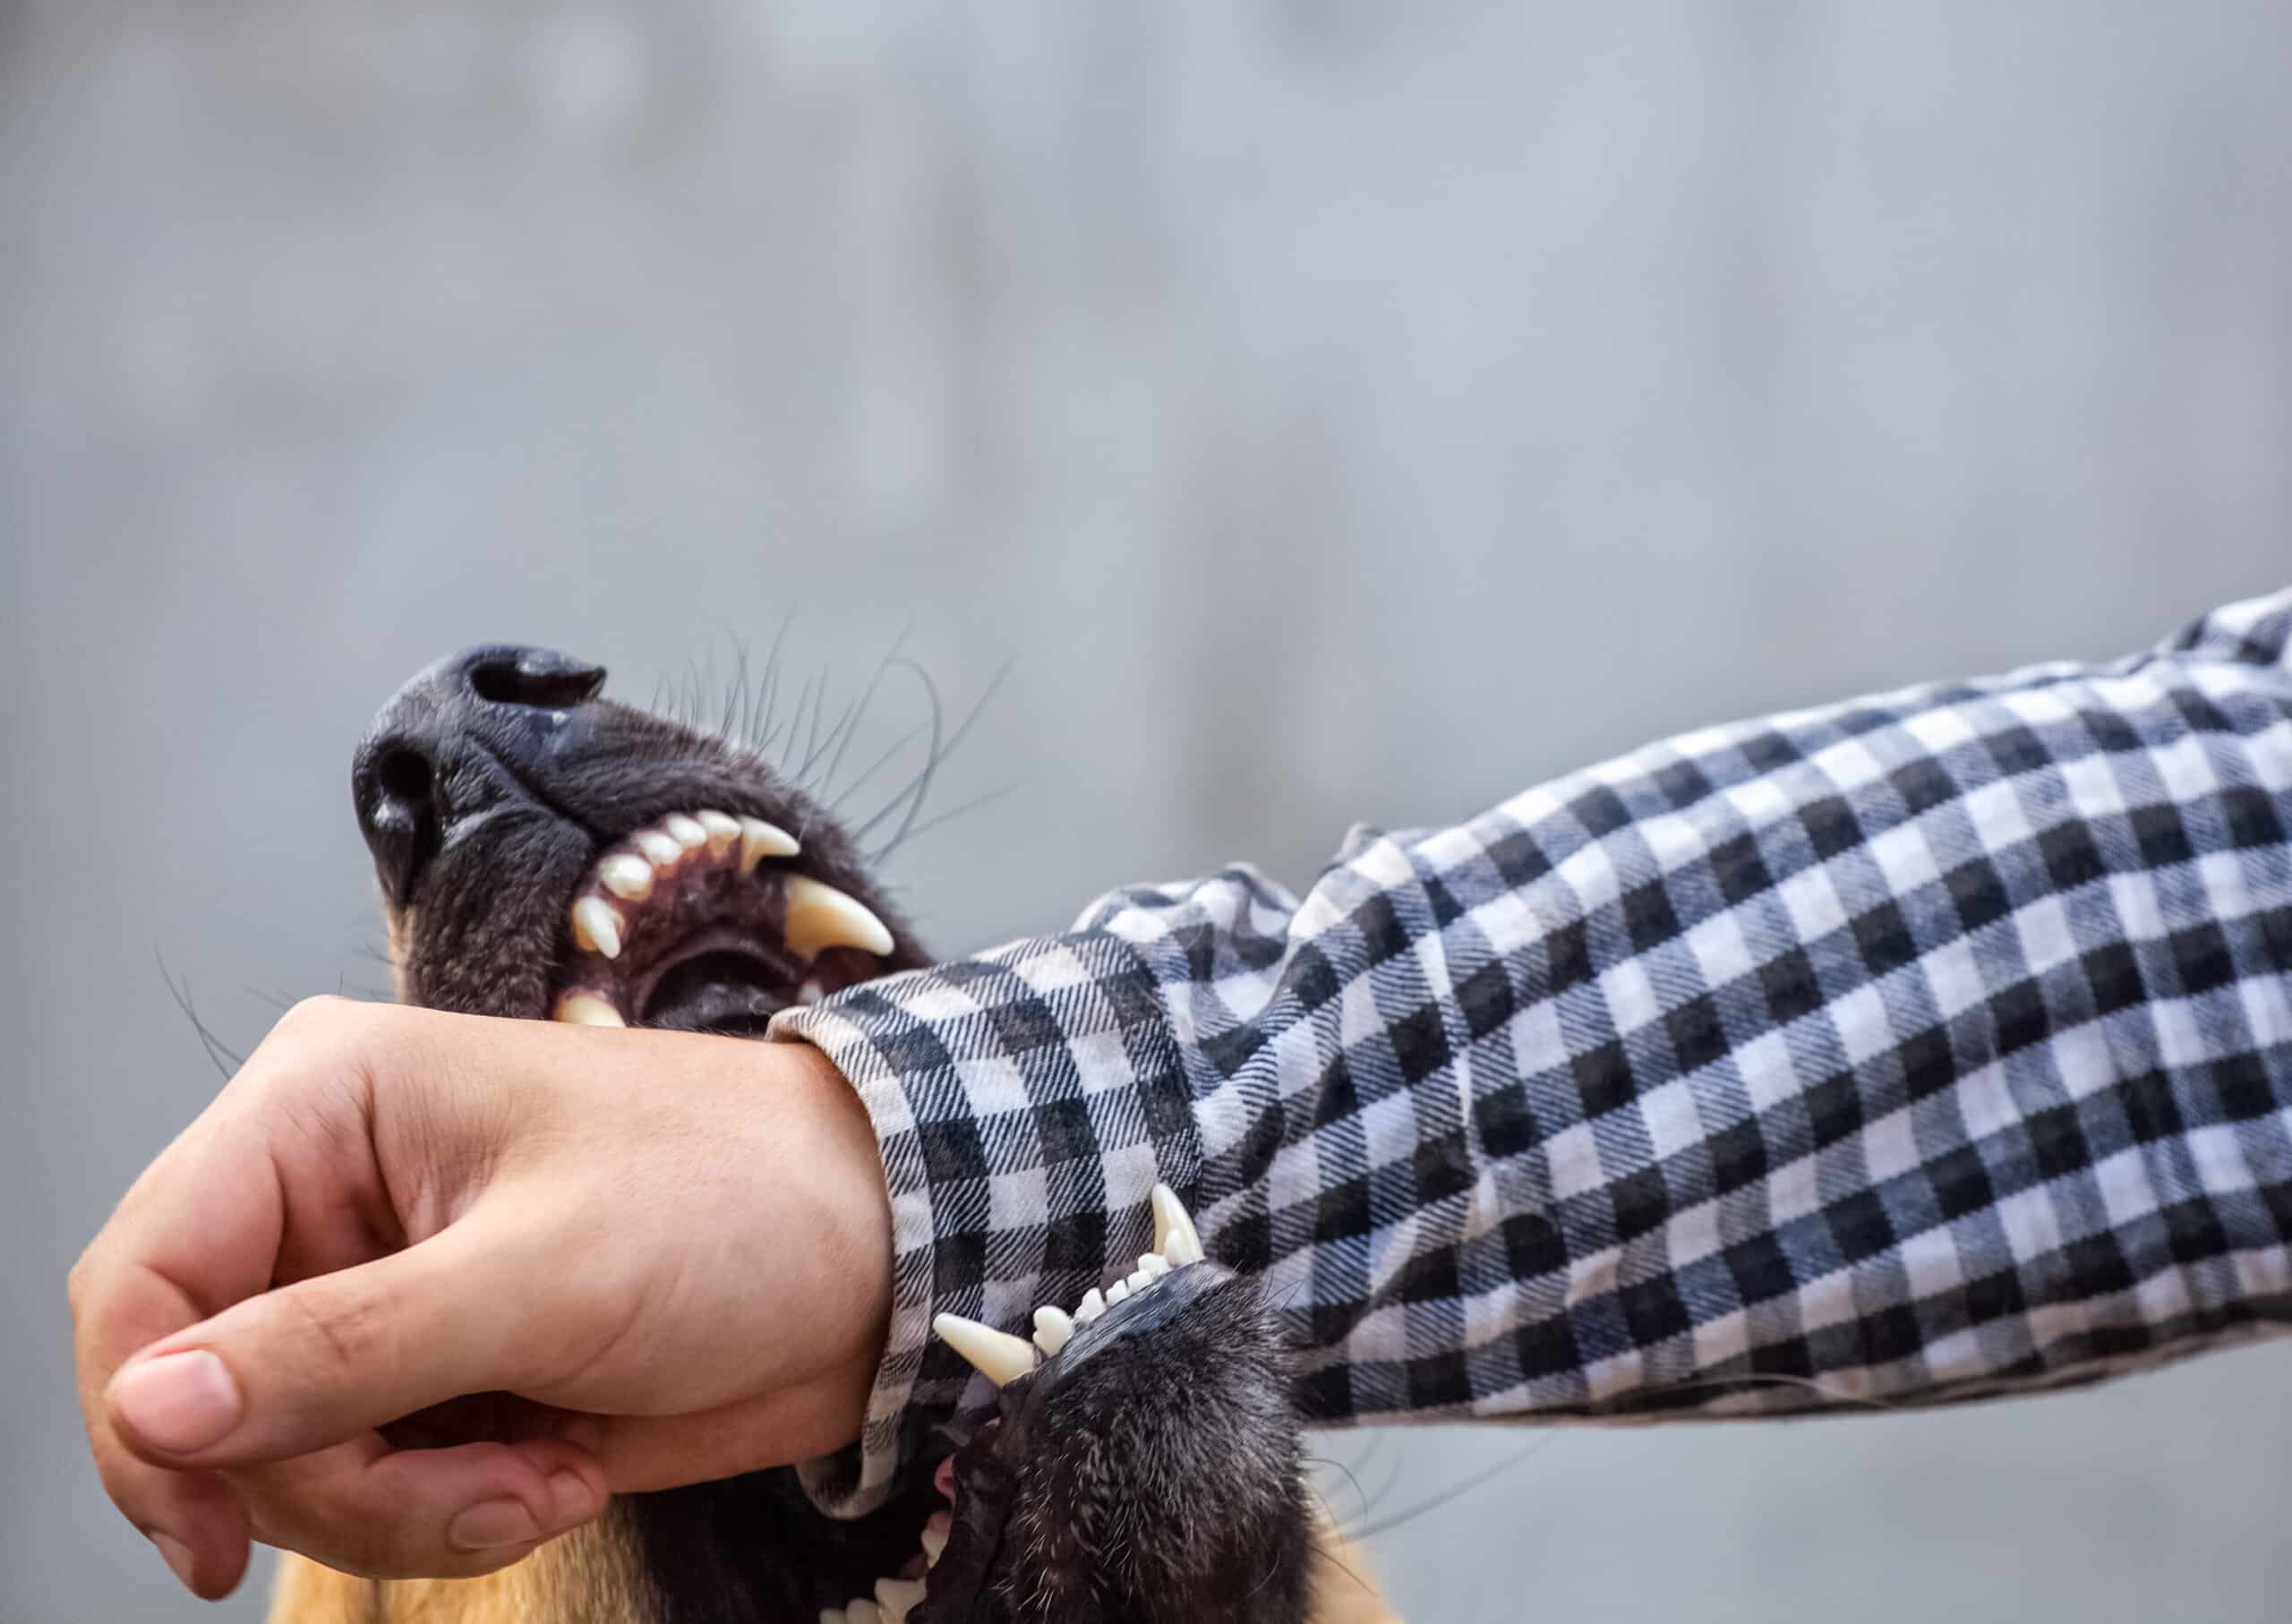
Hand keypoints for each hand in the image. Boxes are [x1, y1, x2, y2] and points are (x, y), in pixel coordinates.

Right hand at [68, 996, 891, 1597]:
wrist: (881, 1258)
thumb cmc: (740, 1201)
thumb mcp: (544, 1276)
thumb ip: (342, 1351)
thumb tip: (152, 1409)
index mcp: (326, 1105)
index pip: (143, 1271)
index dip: (143, 1418)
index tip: (210, 1539)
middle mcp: (331, 1191)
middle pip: (205, 1392)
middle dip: (330, 1480)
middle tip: (480, 1490)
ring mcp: (380, 1290)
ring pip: (283, 1460)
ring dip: (406, 1509)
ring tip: (541, 1476)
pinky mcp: (436, 1370)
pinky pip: (369, 1487)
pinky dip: (450, 1514)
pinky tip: (556, 1471)